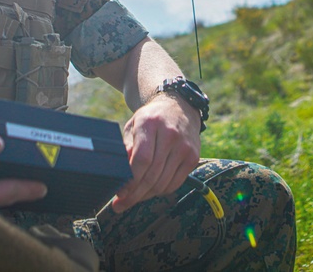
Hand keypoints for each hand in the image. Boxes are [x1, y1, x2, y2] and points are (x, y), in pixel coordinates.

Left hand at [111, 94, 200, 212]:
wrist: (179, 107)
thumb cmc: (151, 119)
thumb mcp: (133, 125)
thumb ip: (126, 147)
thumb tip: (120, 173)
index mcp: (150, 124)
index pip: (142, 159)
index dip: (131, 180)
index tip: (119, 193)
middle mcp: (170, 135)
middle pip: (152, 175)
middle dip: (134, 194)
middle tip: (120, 205)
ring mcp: (184, 147)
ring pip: (163, 183)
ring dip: (146, 195)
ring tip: (133, 199)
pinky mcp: (193, 157)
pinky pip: (175, 183)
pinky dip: (161, 191)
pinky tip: (150, 190)